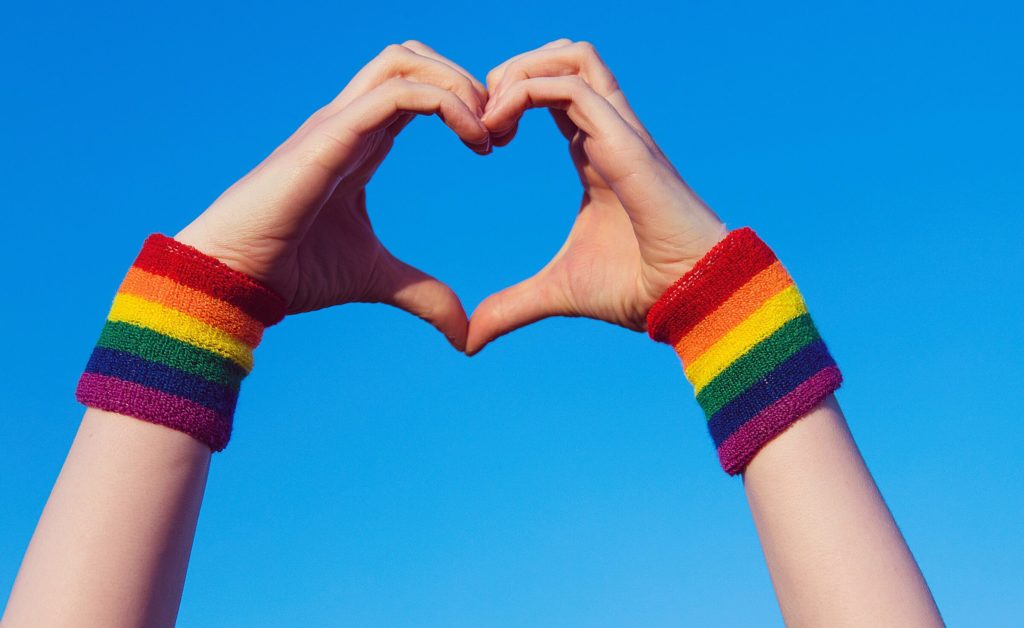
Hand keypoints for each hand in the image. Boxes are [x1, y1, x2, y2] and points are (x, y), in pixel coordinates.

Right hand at [175, 41, 490, 349]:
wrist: (235, 280)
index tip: (494, 146)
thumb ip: (423, 295)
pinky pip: (396, 94)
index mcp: (361, 142)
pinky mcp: (329, 136)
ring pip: (403, 61)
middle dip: (465, 81)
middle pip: (412, 59)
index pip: (415, 89)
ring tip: (486, 134)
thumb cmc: (292, 272)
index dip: (463, 103)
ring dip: (458, 85)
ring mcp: (336, 124)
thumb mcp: (377, 280)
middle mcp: (349, 122)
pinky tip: (474, 143)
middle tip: (497, 132)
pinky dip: (445, 103)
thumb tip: (464, 332)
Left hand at [466, 40, 727, 354]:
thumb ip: (512, 307)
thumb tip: (469, 339)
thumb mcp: (557, 292)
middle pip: (563, 56)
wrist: (691, 299)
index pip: (554, 91)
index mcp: (595, 152)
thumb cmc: (638, 290)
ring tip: (489, 118)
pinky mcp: (626, 141)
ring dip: (519, 72)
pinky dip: (526, 92)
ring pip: (572, 55)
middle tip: (480, 118)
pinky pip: (573, 85)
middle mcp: (610, 132)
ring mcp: (621, 131)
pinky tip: (500, 133)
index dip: (510, 98)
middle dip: (511, 71)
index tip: (480, 140)